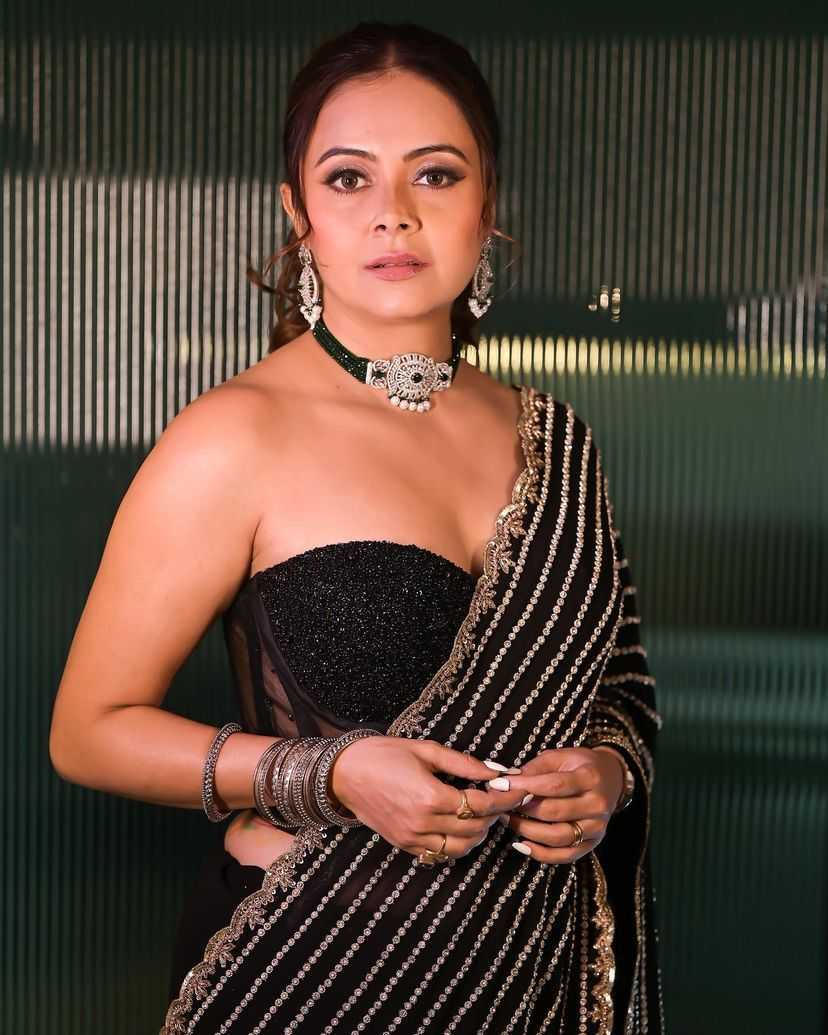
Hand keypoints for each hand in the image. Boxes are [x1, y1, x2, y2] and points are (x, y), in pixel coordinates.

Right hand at [330, 737, 529, 860]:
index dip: (504, 798)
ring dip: (478, 834)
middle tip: (504, 800)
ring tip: (483, 814)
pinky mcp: (404, 845)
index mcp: (431, 796)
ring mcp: (413, 838)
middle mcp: (423, 823)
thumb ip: (463, 762)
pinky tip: (460, 827)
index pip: (481, 804)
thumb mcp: (426, 750)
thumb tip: (495, 771)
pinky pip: (439, 855)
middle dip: (495, 815)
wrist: (344, 774)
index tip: (519, 790)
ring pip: (461, 848)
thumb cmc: (384, 754)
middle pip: (475, 828)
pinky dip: (456, 845)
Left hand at [493, 747, 624, 862]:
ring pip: (559, 836)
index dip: (525, 786)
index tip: (500, 785)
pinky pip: (565, 855)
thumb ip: (535, 769)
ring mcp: (597, 827)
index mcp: (590, 777)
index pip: (554, 785)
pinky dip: (541, 854)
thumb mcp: (559, 757)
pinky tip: (522, 844)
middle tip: (501, 804)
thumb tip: (507, 781)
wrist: (610, 779)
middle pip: (555, 812)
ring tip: (509, 820)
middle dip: (522, 809)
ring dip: (528, 831)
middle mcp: (597, 804)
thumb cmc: (578, 765)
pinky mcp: (592, 843)